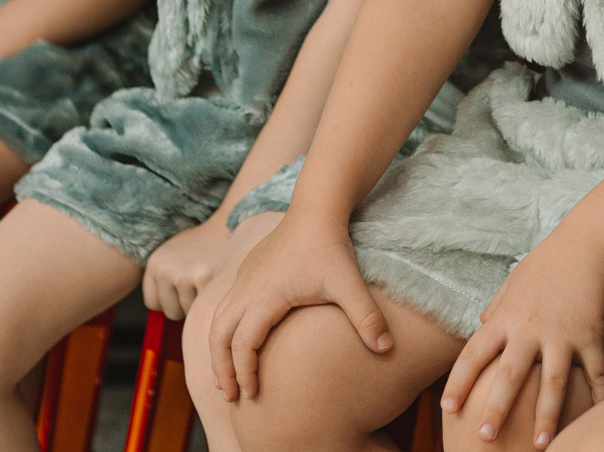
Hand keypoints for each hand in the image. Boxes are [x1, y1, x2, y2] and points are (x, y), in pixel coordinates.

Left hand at [144, 213, 242, 320]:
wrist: (226, 224)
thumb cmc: (201, 245)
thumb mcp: (174, 254)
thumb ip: (162, 280)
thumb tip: (156, 321)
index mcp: (154, 264)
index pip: (153, 303)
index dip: (170, 299)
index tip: (182, 285)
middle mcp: (164, 269)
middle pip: (170, 311)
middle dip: (185, 304)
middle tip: (198, 282)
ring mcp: (184, 274)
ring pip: (188, 312)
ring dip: (199, 302)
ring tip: (207, 278)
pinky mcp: (204, 277)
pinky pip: (204, 306)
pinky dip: (211, 298)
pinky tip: (216, 279)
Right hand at [204, 212, 395, 403]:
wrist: (316, 207)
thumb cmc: (331, 246)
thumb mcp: (350, 282)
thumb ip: (367, 316)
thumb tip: (387, 349)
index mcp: (266, 296)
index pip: (244, 345)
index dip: (245, 373)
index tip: (252, 395)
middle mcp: (247, 288)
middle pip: (218, 336)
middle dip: (221, 369)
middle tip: (229, 396)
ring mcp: (244, 277)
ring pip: (217, 320)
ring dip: (218, 351)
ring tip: (223, 378)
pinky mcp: (247, 270)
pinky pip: (225, 305)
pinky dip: (223, 330)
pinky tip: (235, 341)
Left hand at [442, 235, 603, 448]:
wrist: (589, 242)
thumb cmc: (548, 260)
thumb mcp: (514, 281)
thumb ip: (497, 306)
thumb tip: (481, 323)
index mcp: (507, 317)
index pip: (474, 353)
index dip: (458, 381)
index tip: (446, 407)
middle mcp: (531, 329)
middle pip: (510, 375)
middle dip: (497, 408)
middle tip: (485, 437)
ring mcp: (562, 334)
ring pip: (553, 383)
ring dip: (547, 416)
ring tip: (542, 444)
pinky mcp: (591, 336)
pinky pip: (596, 373)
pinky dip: (600, 396)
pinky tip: (598, 416)